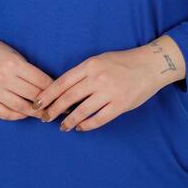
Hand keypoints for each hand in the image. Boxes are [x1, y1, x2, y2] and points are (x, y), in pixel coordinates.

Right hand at [0, 34, 55, 121]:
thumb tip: (48, 87)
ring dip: (35, 113)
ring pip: (21, 108)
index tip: (63, 95)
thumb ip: (29, 70)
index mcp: (14, 64)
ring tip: (45, 115)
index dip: (54, 89)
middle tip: (59, 109)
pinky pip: (4, 113)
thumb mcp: (14, 54)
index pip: (41, 81)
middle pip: (33, 96)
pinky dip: (17, 116)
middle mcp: (3, 78)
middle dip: (48, 103)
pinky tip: (25, 114)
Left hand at [31, 46, 165, 132]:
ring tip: (62, 127)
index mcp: (89, 65)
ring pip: (82, 111)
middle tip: (44, 118)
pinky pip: (99, 119)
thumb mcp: (99, 60)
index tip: (37, 103)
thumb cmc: (123, 62)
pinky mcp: (120, 105)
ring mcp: (109, 92)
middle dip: (53, 110)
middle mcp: (97, 78)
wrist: (150, 65)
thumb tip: (64, 89)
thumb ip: (83, 73)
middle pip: (68, 98)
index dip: (48, 94)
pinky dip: (87, 125)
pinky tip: (81, 128)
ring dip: (69, 121)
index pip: (62, 82)